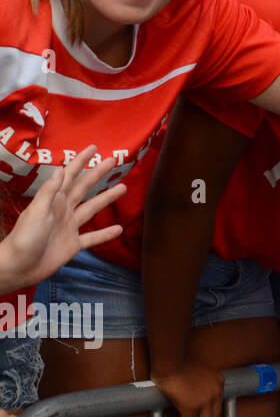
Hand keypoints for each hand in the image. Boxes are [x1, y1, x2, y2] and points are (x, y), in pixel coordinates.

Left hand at [0, 145, 126, 294]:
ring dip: (107, 198)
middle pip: (85, 188)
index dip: (81, 161)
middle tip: (113, 161)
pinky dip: (106, 234)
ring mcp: (70, 227)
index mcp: (54, 201)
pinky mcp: (74, 244)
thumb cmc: (25, 238)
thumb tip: (62, 169)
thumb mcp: (36, 212)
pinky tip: (119, 229)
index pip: (70, 176)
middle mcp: (64, 210)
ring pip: (92, 209)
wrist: (19, 267)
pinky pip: (93, 237)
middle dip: (98, 174)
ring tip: (123, 188)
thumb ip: (49, 192)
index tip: (94, 148)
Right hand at [152, 362, 224, 416]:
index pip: (217, 406)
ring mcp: (207, 400)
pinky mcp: (193, 406)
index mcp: (219, 382)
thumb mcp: (200, 372)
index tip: (196, 414)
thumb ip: (202, 385)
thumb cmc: (179, 364)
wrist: (170, 361)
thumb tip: (195, 399)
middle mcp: (217, 391)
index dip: (205, 413)